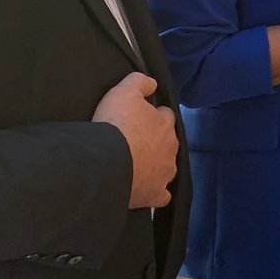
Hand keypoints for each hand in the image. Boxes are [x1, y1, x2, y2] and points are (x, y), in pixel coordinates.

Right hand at [92, 72, 177, 209]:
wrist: (109, 161)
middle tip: (136, 142)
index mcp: (165, 124)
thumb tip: (152, 83)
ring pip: (166, 167)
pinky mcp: (156, 194)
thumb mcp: (124, 92)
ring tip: (138, 165)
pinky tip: (146, 191)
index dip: (153, 115)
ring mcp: (165, 173)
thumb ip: (139, 82)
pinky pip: (161, 195)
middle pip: (167, 142)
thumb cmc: (116, 125)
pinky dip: (156, 193)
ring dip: (156, 165)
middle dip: (156, 141)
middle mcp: (170, 149)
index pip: (165, 116)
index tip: (140, 118)